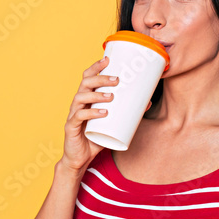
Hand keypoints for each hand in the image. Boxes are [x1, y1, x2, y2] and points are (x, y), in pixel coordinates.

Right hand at [62, 56, 153, 174]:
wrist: (80, 159)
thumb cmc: (95, 138)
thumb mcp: (112, 124)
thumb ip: (126, 112)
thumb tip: (147, 102)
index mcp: (86, 98)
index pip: (87, 77)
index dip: (96, 67)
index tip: (108, 59)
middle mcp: (77, 103)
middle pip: (85, 83)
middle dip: (100, 78)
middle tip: (117, 79)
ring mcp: (72, 114)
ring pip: (80, 97)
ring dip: (97, 94)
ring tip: (111, 96)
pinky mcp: (71, 127)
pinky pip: (79, 116)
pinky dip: (91, 113)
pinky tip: (103, 113)